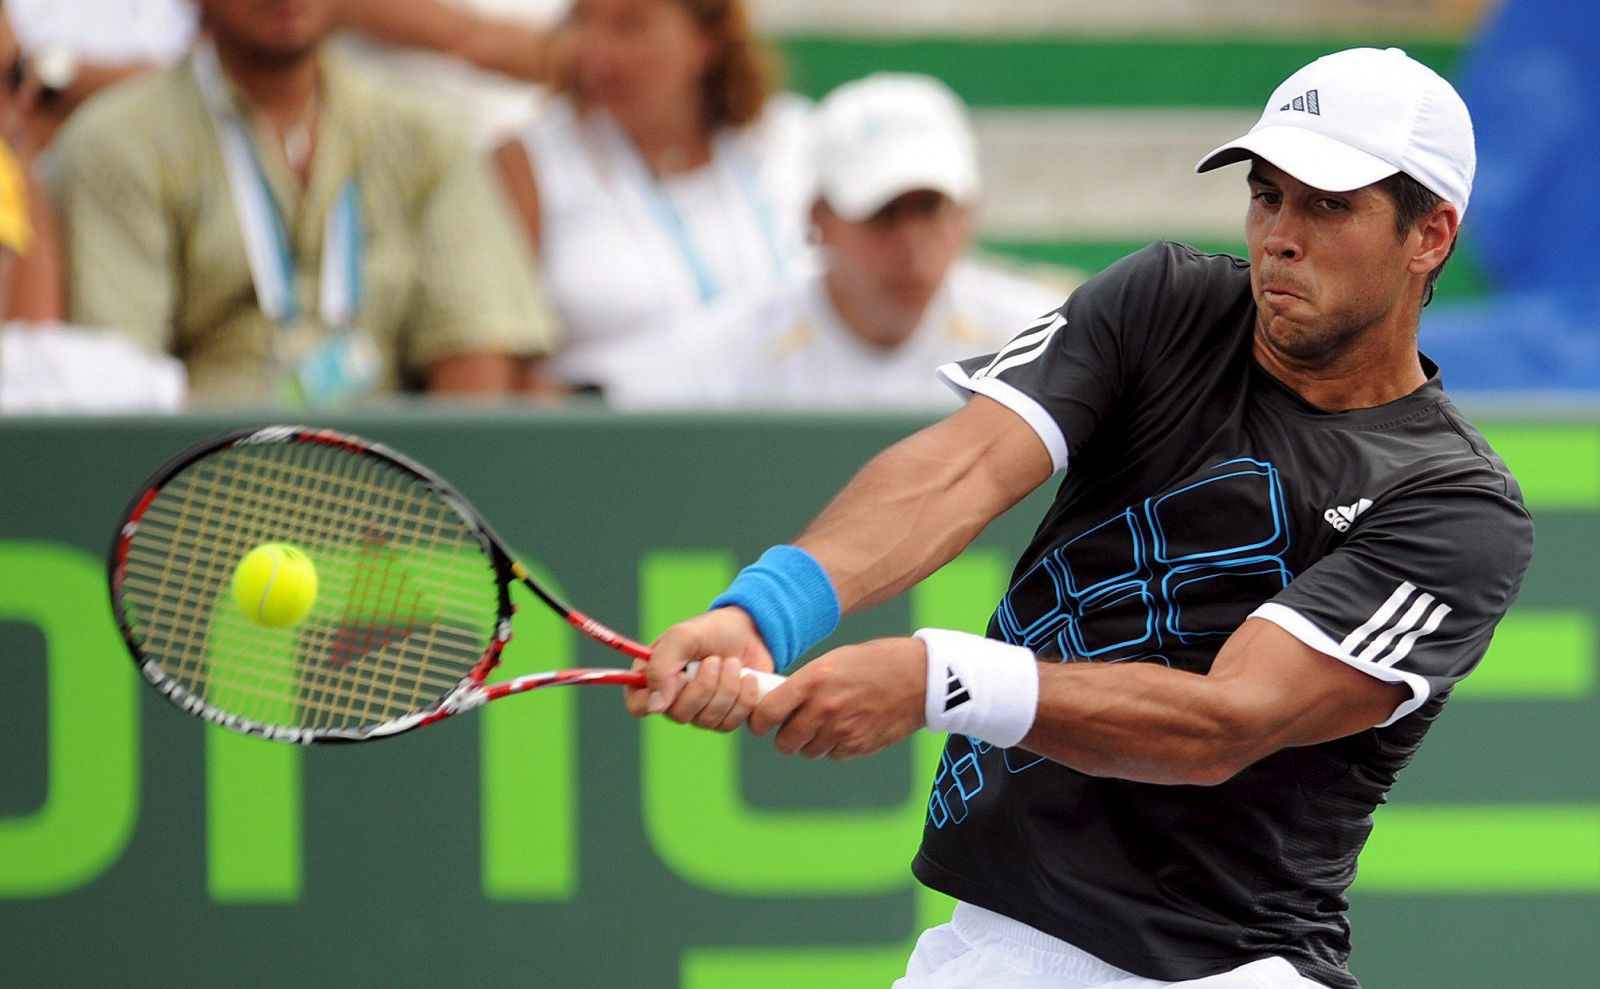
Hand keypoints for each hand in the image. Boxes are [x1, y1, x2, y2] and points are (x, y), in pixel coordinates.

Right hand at [624, 607, 774, 730]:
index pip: (638, 706)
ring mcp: (699, 712)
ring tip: (733, 663)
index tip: (680, 678)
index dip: (656, 699)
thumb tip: (655, 706)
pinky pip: (730, 724)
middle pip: (679, 715)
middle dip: (704, 685)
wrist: (751, 631)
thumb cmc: (711, 631)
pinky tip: (748, 678)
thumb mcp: (682, 636)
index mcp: (653, 677)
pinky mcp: (725, 718)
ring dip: (726, 688)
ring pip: (707, 721)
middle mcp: (673, 699)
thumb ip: (662, 666)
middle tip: (714, 660)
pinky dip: (743, 699)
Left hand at [750, 637, 926, 759]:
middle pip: (784, 742)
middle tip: (795, 724)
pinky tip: (848, 726)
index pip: (767, 713)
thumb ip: (805, 683)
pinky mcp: (859, 746)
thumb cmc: (876, 662)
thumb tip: (778, 703)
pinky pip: (833, 755)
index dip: (759, 721)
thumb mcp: (834, 660)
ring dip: (812, 742)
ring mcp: (842, 730)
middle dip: (786, 735)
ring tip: (828, 722)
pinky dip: (835, 746)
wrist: (921, 677)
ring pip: (808, 751)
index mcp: (813, 680)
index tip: (761, 722)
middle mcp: (824, 708)